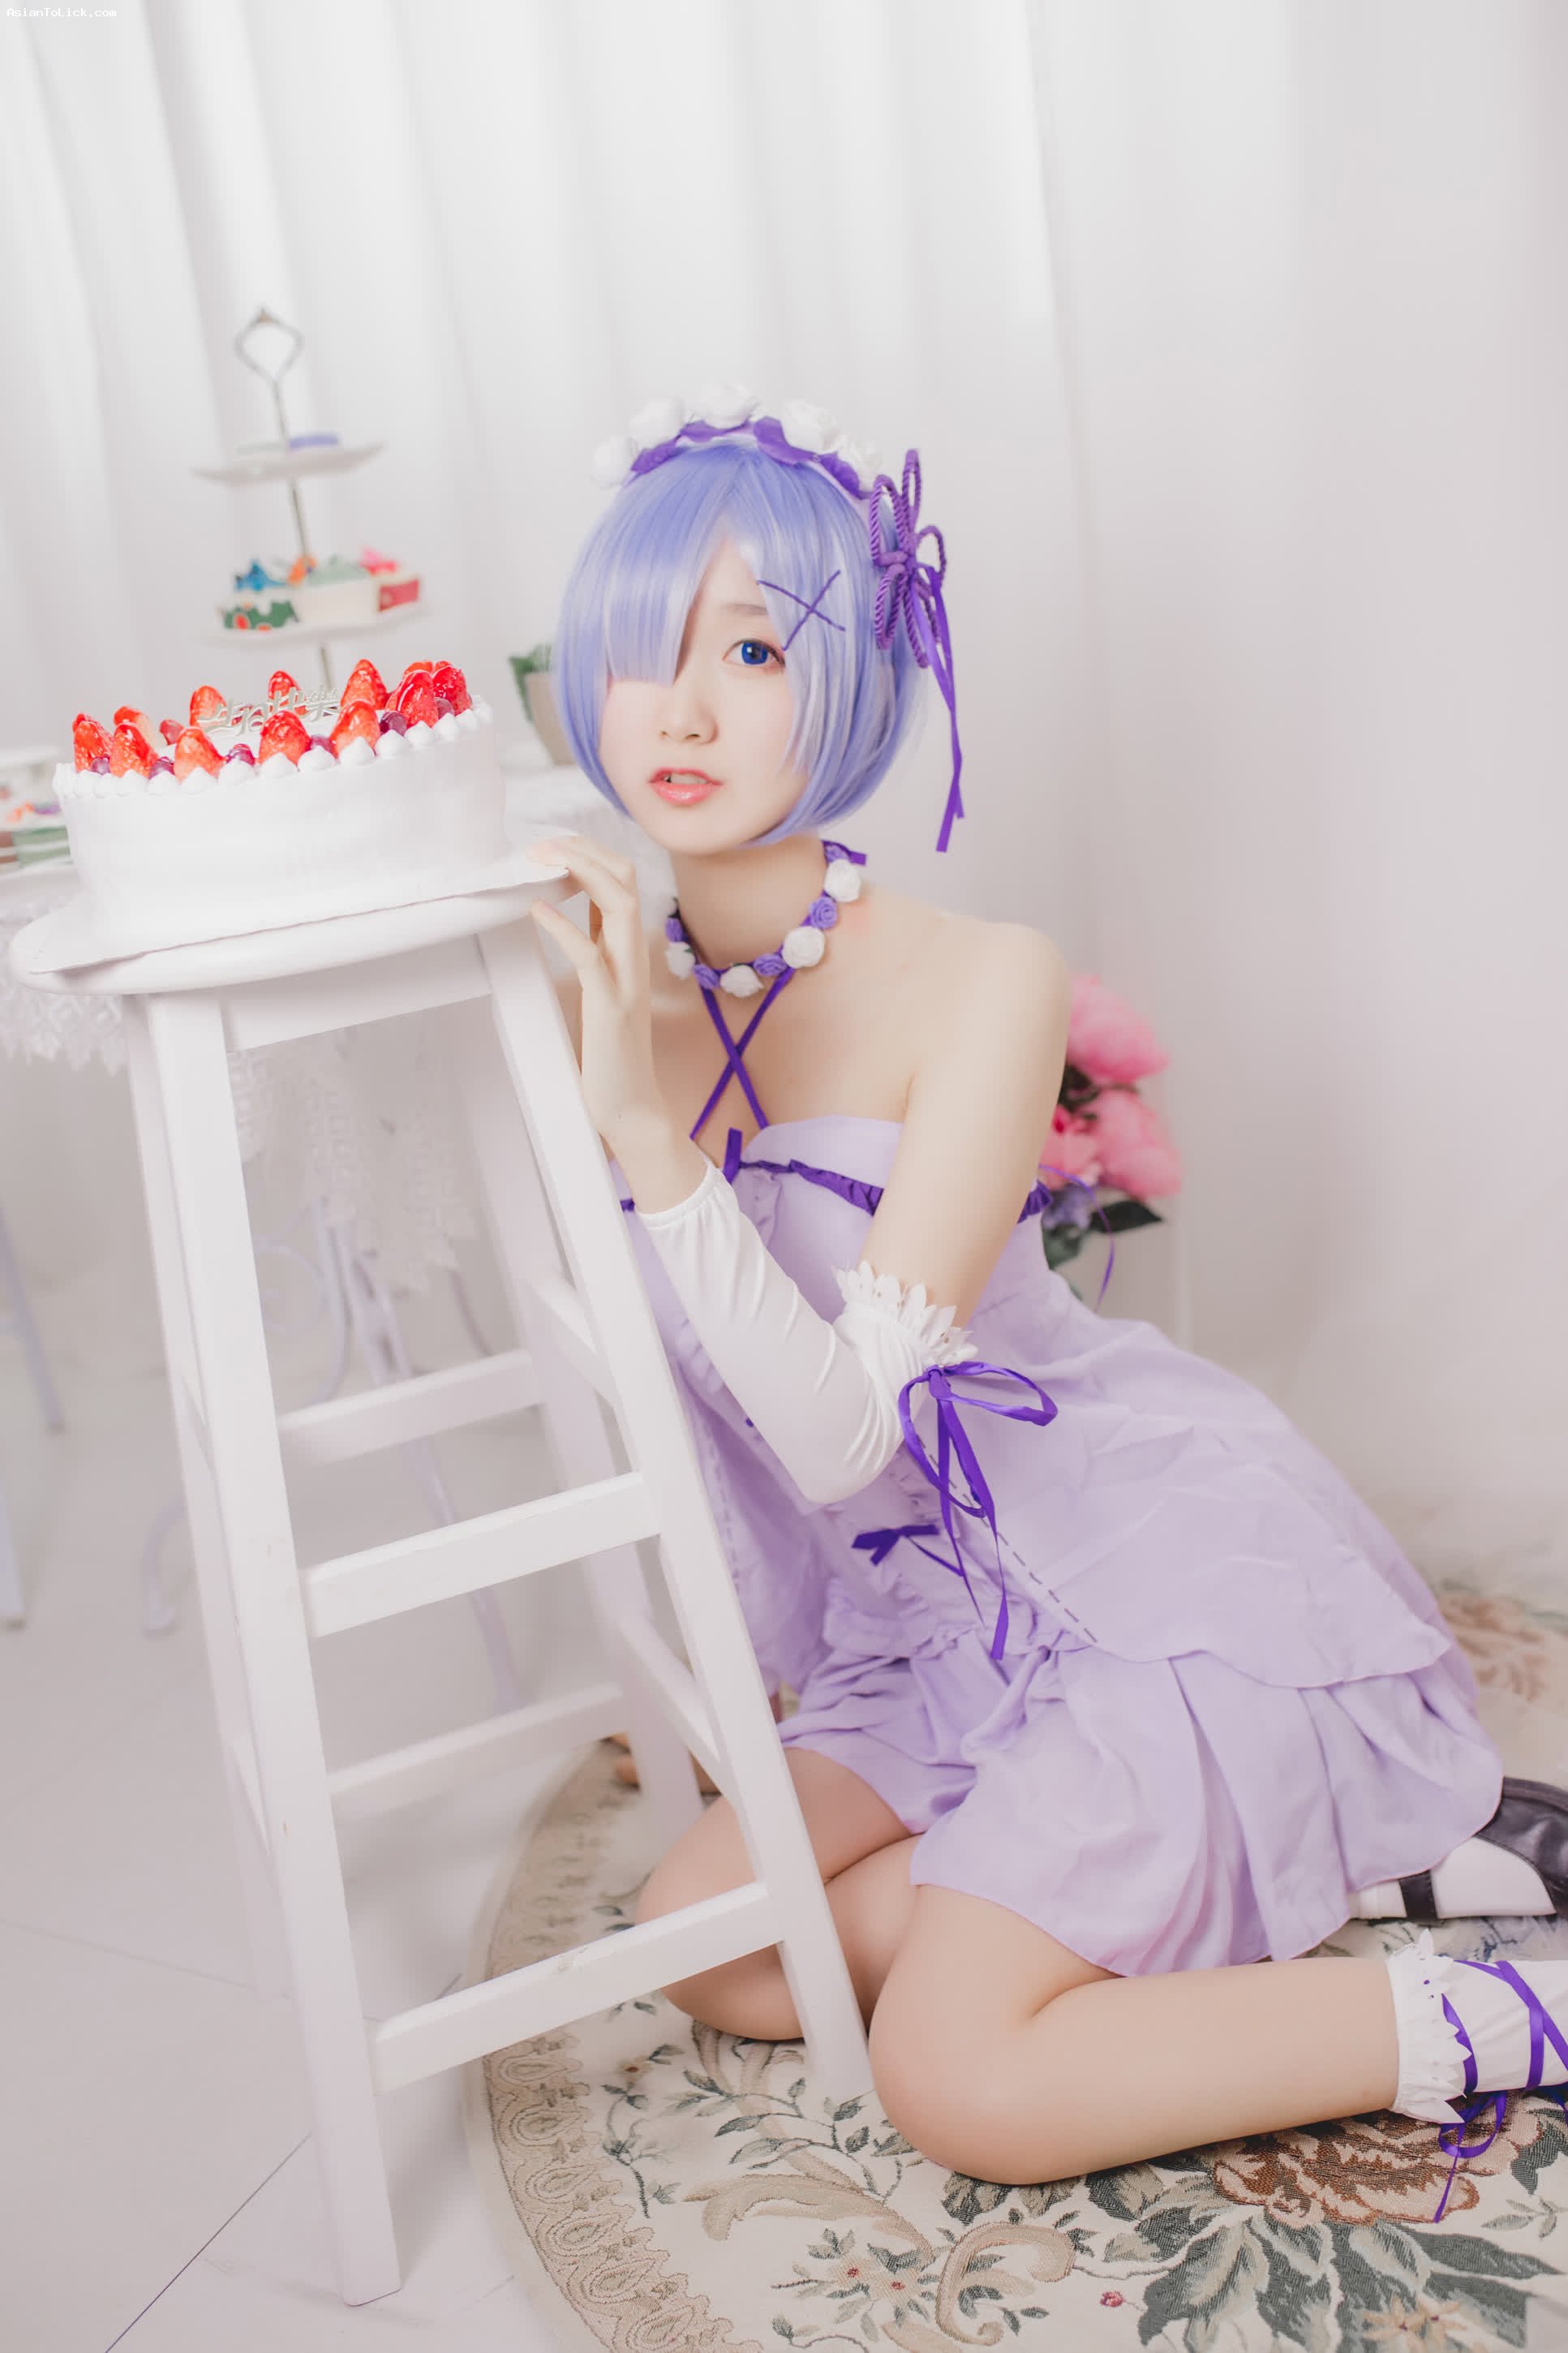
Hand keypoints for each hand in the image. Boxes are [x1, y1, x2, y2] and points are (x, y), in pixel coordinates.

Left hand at [529, 836, 664, 1150]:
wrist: (632, 1107)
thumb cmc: (611, 1053)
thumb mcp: (605, 988)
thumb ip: (599, 951)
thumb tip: (576, 914)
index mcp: (630, 952)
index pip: (623, 880)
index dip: (590, 852)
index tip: (553, 844)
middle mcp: (634, 958)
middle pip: (626, 880)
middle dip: (585, 850)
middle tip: (541, 844)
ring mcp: (627, 981)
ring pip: (621, 906)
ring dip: (582, 873)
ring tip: (543, 860)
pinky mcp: (611, 1007)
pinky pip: (591, 956)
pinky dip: (566, 927)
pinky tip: (538, 911)